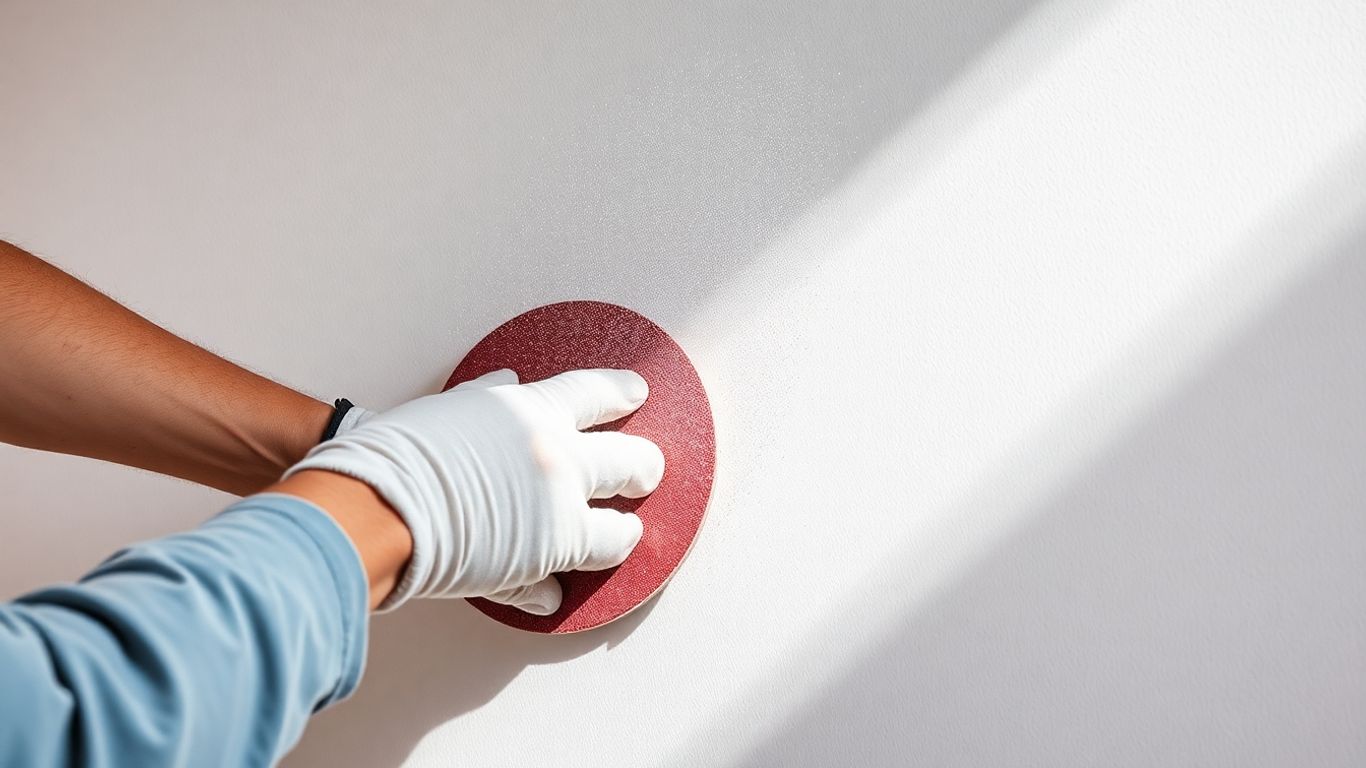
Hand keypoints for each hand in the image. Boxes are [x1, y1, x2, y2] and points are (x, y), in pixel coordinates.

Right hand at [284, 368, 664, 613]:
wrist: (375, 504)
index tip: (638, 392)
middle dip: (644, 468)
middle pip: (630, 461)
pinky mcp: (544, 561)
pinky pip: (563, 579)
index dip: (622, 391)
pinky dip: (553, 588)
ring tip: (626, 533)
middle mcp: (557, 458)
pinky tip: (552, 593)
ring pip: (618, 530)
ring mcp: (557, 512)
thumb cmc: (397, 451)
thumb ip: (484, 397)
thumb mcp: (448, 407)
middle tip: (646, 471)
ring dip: (623, 534)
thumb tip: (505, 378)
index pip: (595, 392)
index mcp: (533, 411)